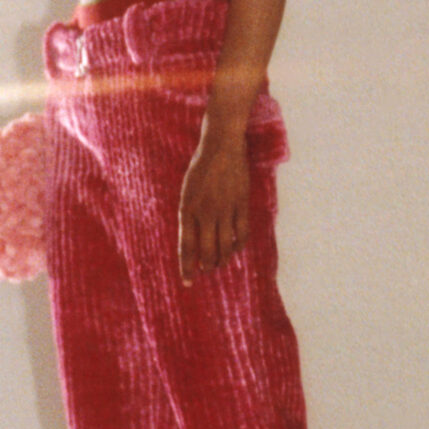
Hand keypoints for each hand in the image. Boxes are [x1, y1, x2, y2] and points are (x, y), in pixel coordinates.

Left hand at [178, 121, 250, 283]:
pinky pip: (241, 233)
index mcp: (187, 209)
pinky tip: (234, 248)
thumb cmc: (201, 168)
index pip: (187, 247)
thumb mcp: (187, 192)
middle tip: (206, 271)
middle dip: (206, 267)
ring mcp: (225, 209)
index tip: (188, 282)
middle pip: (207, 252)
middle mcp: (205, 213)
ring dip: (222, 259)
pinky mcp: (241, 204)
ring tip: (218, 264)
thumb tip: (193, 241)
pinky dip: (238, 245)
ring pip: (225, 246)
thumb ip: (189, 215)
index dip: (187, 267)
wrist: (221, 146)